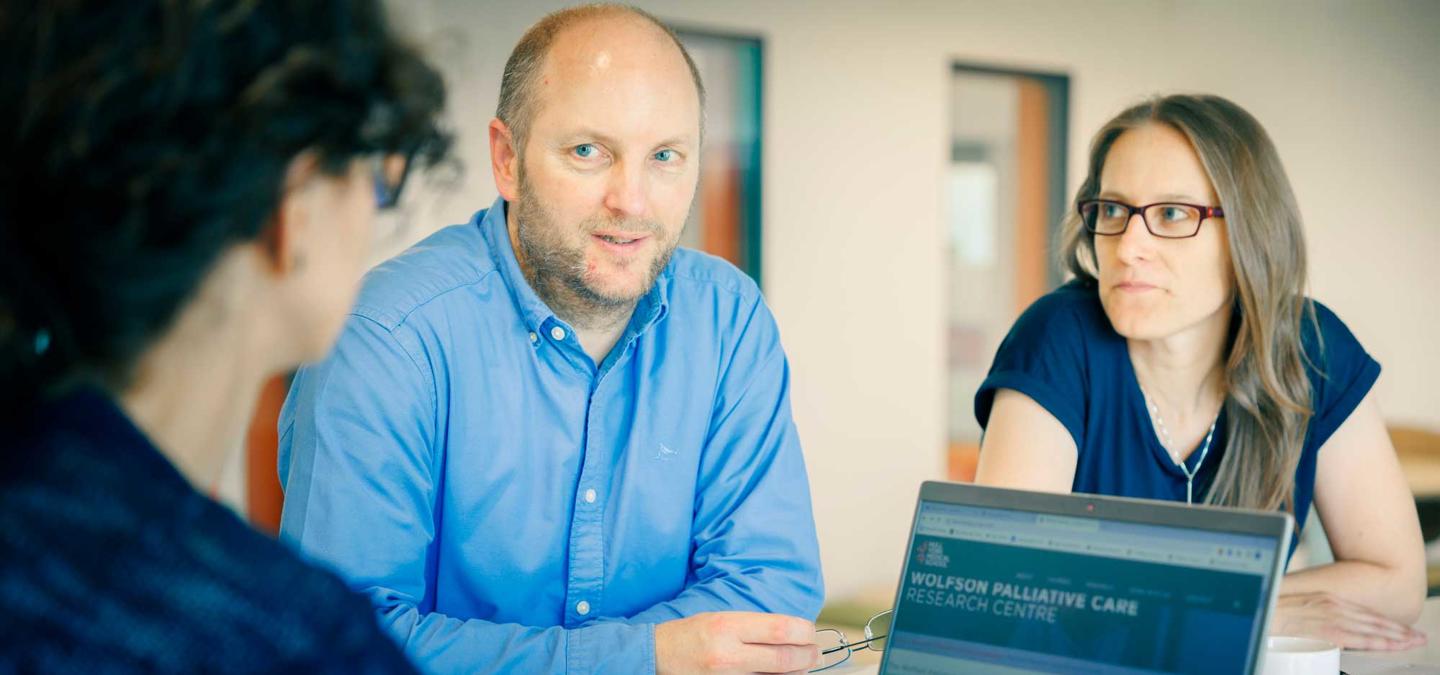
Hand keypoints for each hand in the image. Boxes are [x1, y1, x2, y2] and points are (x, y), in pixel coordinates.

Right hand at [655, 611, 819, 674]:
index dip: (804, 632)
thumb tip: (792, 635)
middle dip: (808, 656)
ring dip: (797, 672)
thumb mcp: (721, 618)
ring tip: (801, 665)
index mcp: (728, 626)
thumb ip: (754, 627)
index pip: (781, 630)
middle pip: (785, 658)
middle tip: (815, 653)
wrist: (657, 656)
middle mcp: (729, 654)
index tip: (810, 632)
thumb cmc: (690, 634)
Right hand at [1272, 592, 1426, 650]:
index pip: (1364, 612)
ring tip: (1413, 642)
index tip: (1402, 628)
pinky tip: (1393, 645)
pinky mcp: (1327, 629)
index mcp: (1327, 598)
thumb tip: (1315, 624)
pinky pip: (1359, 639)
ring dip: (1396, 636)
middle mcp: (1333, 604)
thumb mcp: (1293, 606)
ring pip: (1372, 629)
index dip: (1386, 621)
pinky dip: (1379, 642)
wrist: (1255, 605)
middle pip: (1373, 620)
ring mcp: (1331, 616)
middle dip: (1398, 630)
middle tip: (1417, 637)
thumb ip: (1309, 613)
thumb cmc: (1268, 607)